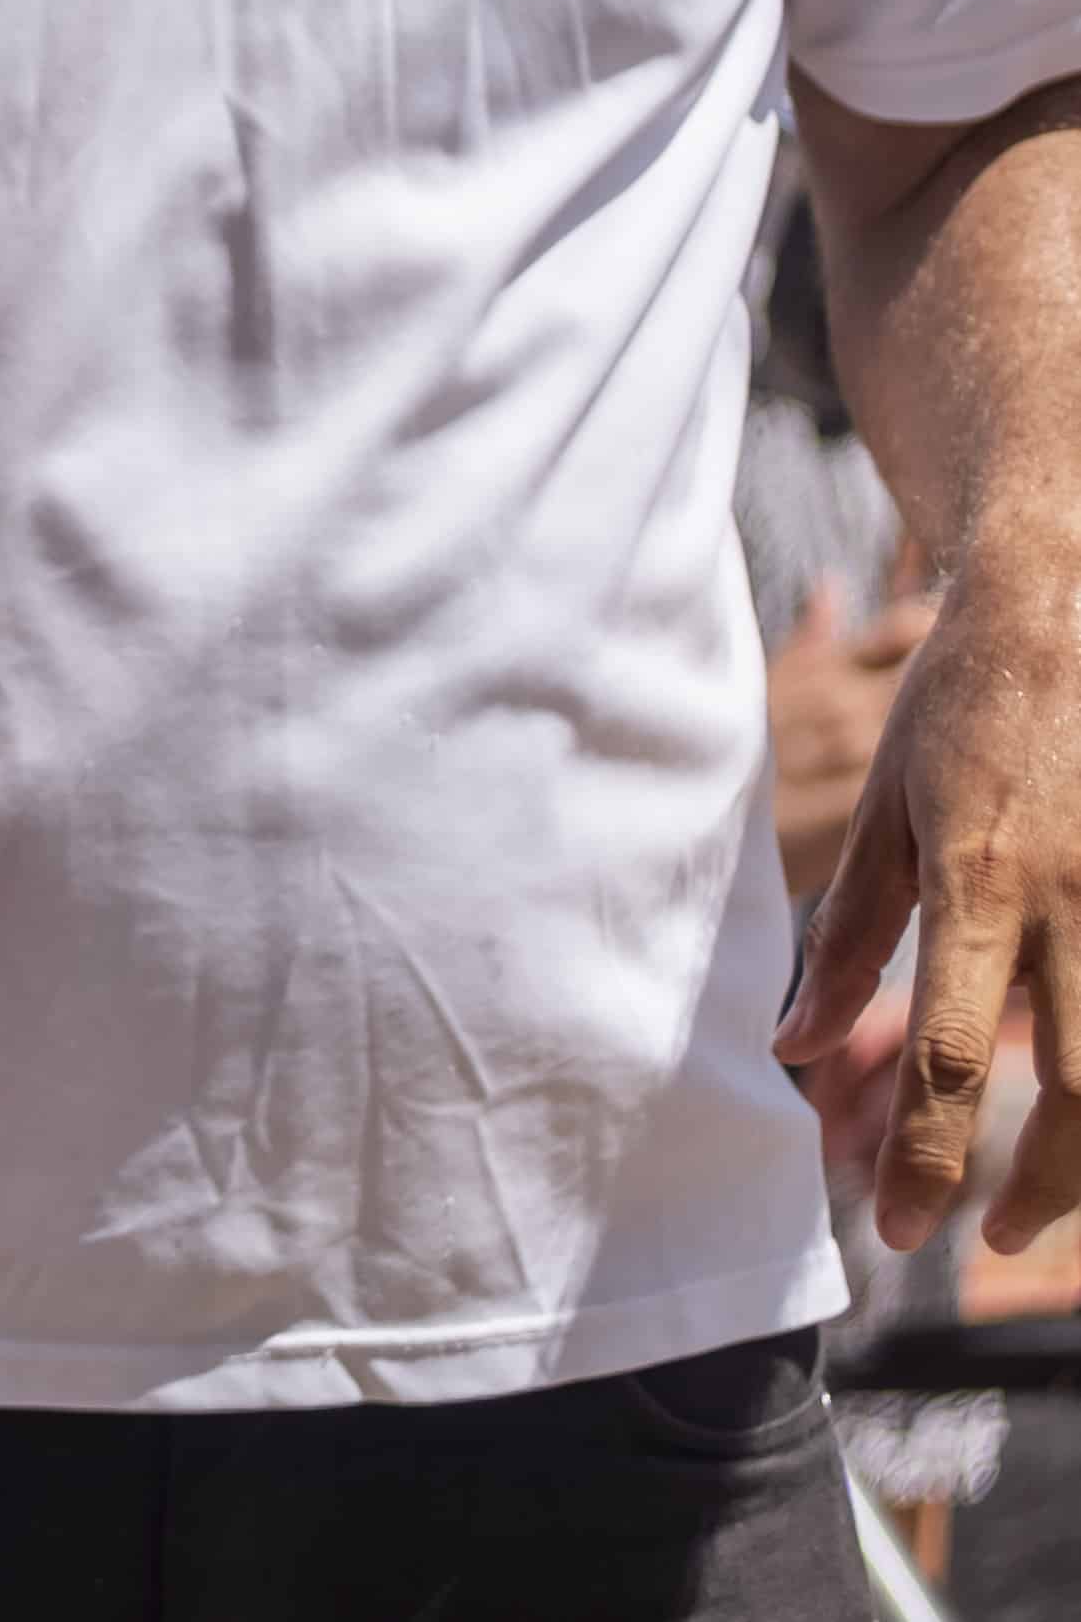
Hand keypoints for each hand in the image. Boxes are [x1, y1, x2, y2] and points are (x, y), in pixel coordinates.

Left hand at [775, 552, 1080, 1251]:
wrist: (1070, 610)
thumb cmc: (963, 710)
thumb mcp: (884, 815)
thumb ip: (849, 938)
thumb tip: (794, 1045)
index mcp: (983, 888)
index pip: (946, 1056)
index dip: (927, 1155)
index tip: (901, 1227)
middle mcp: (1074, 906)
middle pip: (1076, 1092)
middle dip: (1035, 1187)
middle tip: (982, 1236)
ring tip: (1041, 1201)